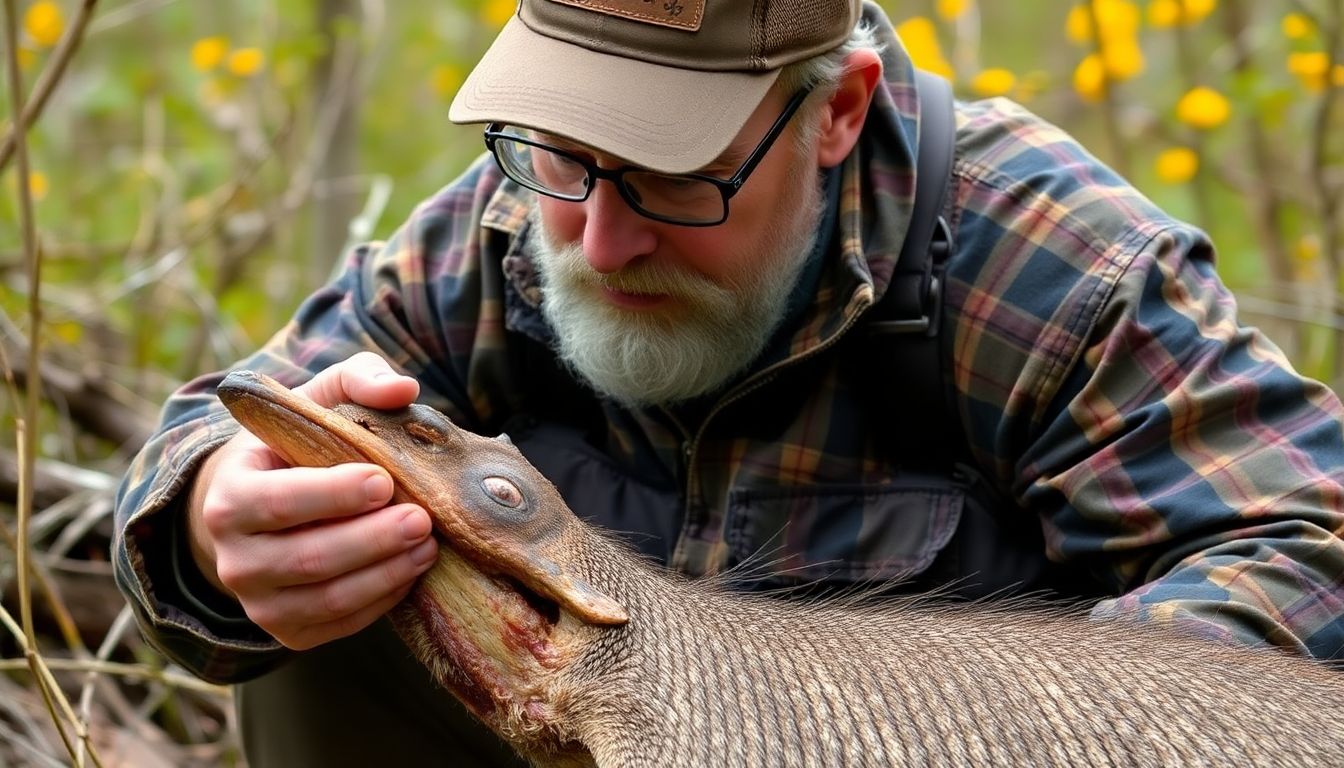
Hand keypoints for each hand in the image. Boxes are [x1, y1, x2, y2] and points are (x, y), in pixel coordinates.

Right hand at [185, 352, 438, 649]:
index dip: (333, 495)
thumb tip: (403, 388)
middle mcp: (233, 557)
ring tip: (428, 544)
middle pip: (310, 558)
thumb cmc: (297, 446)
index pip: (278, 502)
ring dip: (386, 573)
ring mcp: (258, 602)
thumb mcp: (318, 400)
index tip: (383, 480)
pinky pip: (339, 625)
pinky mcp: (288, 632)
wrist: (259, 510)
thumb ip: (358, 379)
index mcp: (229, 497)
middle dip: (373, 540)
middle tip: (423, 519)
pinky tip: (411, 571)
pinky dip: (382, 600)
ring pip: (328, 599)